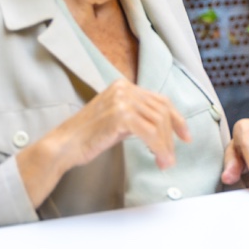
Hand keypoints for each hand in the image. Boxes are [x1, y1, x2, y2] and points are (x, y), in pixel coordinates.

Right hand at [17, 79, 189, 206]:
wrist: (63, 146)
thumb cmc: (88, 137)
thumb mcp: (118, 119)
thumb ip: (138, 116)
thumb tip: (165, 127)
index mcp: (123, 86)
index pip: (160, 100)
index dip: (176, 119)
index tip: (185, 136)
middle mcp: (124, 89)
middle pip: (162, 112)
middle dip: (171, 136)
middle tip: (171, 157)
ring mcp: (122, 100)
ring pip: (158, 123)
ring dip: (165, 146)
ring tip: (165, 162)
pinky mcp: (120, 115)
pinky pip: (150, 133)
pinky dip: (158, 148)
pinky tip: (158, 158)